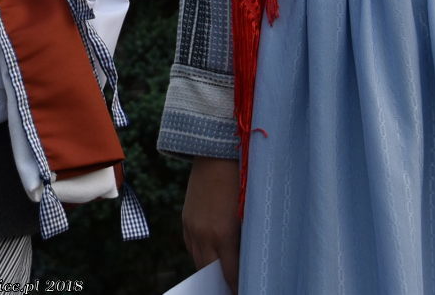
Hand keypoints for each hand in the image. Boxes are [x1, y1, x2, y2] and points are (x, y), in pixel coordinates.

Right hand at [183, 156, 241, 292]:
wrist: (215, 154)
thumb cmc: (242, 181)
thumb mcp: (248, 214)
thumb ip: (246, 239)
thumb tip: (247, 260)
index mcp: (223, 235)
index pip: (230, 273)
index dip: (236, 286)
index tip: (244, 291)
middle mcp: (204, 234)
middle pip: (210, 270)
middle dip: (219, 282)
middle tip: (231, 288)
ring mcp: (192, 227)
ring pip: (197, 259)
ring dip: (209, 270)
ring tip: (219, 278)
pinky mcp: (186, 219)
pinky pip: (190, 246)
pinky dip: (200, 254)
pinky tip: (209, 257)